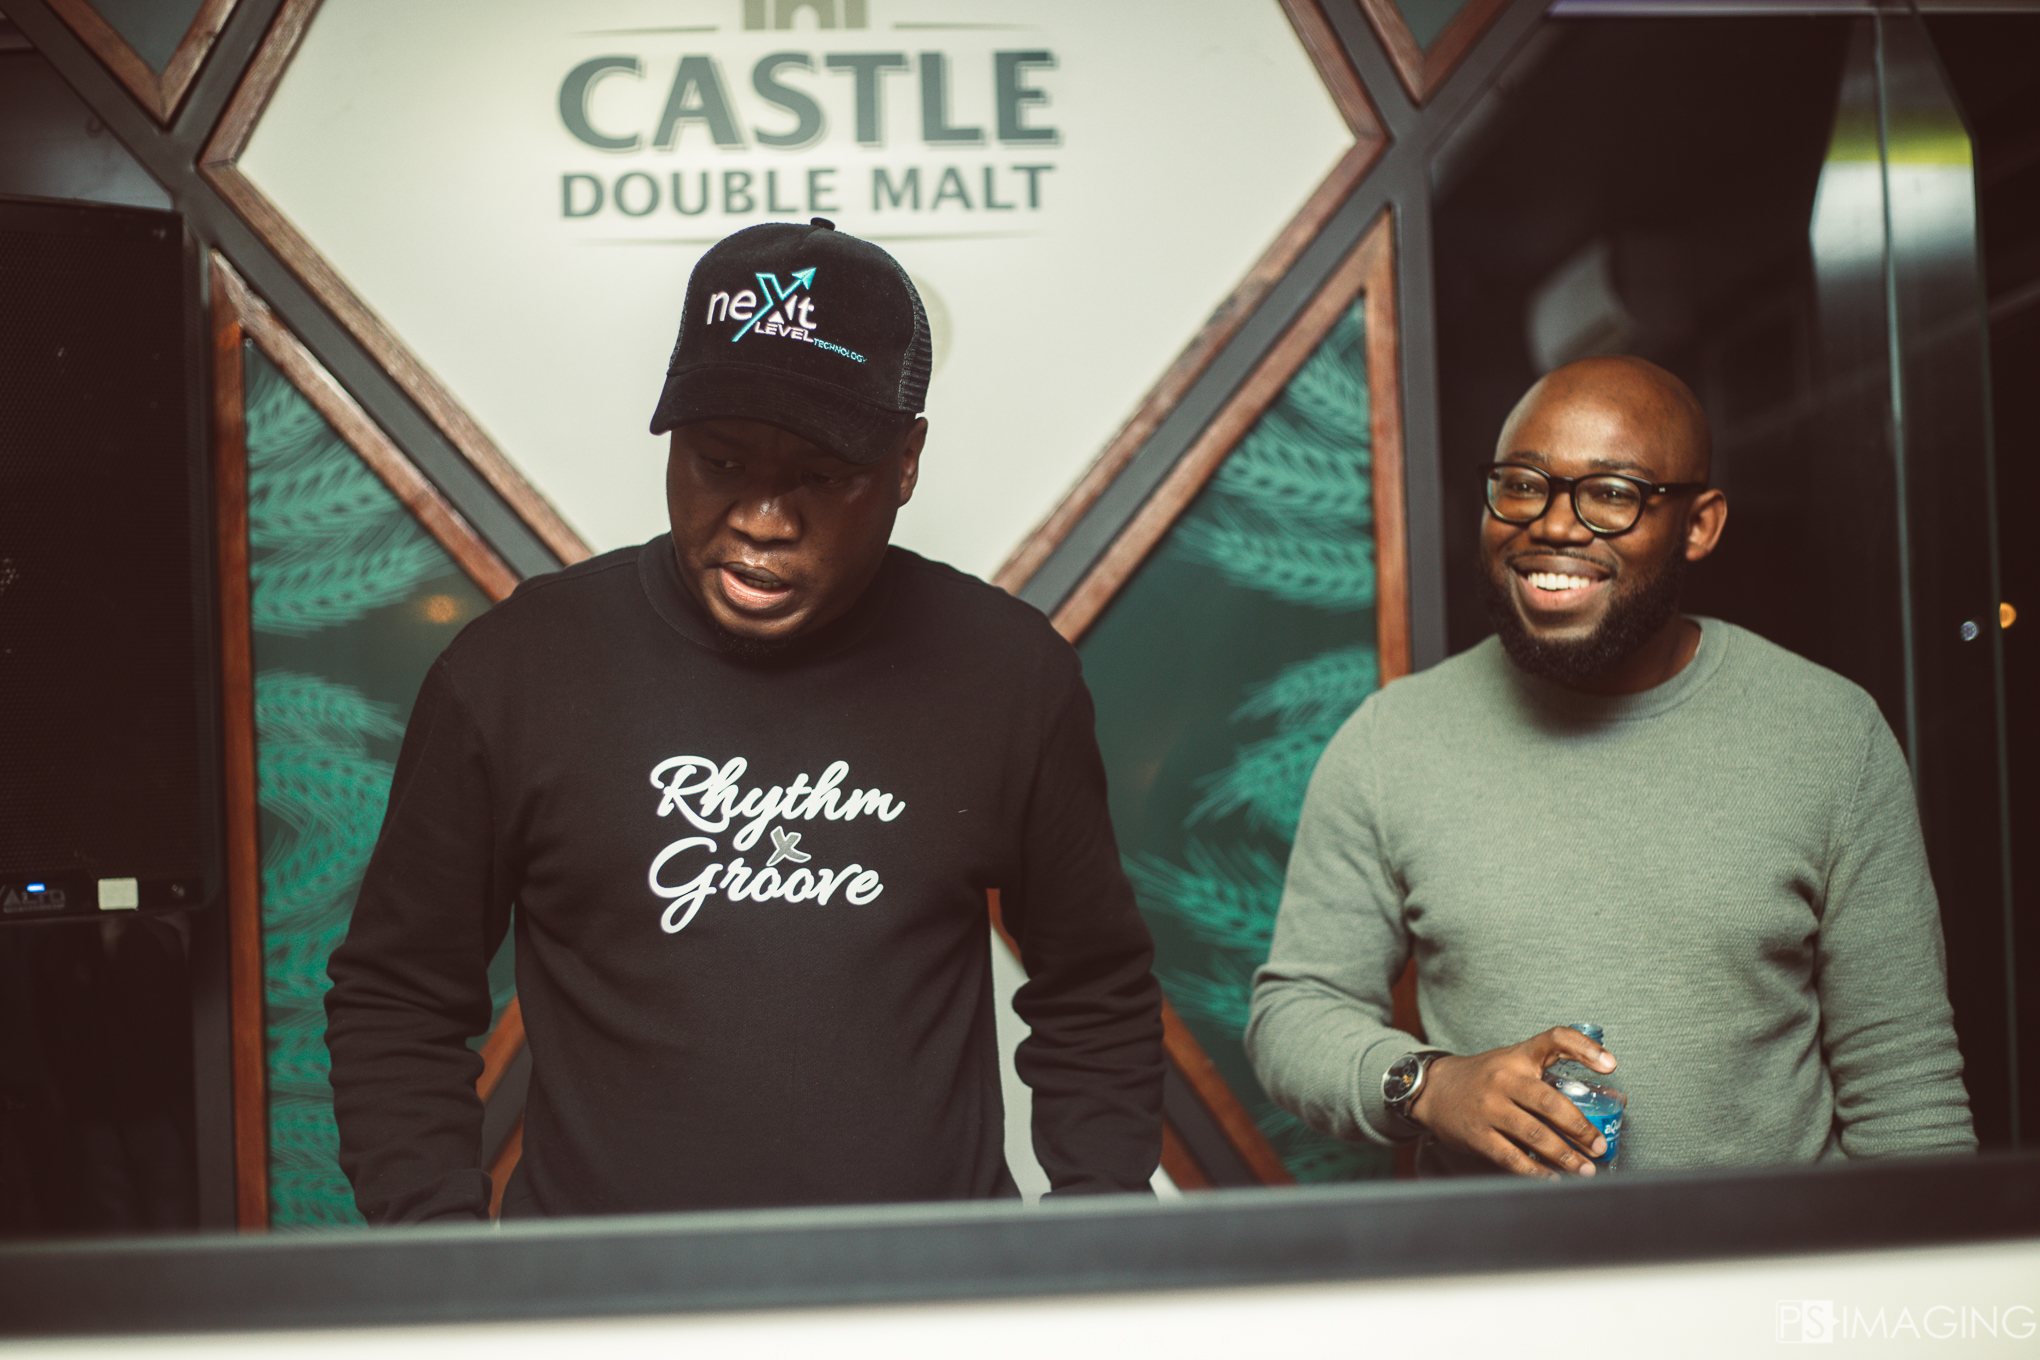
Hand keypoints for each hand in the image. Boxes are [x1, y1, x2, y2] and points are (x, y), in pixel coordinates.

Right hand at [1407, 1028, 1616, 1178]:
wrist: (1433, 1089)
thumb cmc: (1483, 1078)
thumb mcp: (1511, 1062)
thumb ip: (1546, 1073)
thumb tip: (1596, 1103)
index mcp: (1517, 1056)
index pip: (1554, 1039)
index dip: (1584, 1048)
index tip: (1610, 1064)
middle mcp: (1504, 1079)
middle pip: (1550, 1102)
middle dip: (1580, 1128)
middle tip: (1598, 1145)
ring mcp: (1489, 1108)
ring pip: (1535, 1134)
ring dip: (1565, 1155)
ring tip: (1584, 1169)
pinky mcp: (1478, 1134)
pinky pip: (1512, 1156)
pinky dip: (1536, 1170)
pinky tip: (1552, 1177)